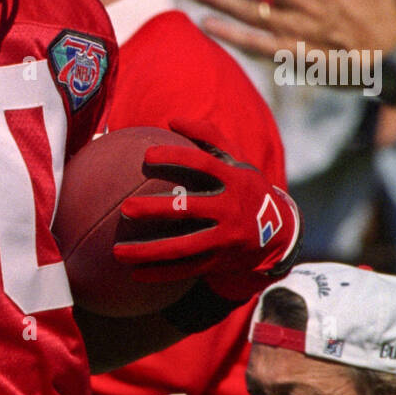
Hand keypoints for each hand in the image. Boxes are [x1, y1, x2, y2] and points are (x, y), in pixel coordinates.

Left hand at [113, 117, 299, 298]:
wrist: (278, 234)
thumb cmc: (244, 190)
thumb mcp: (236, 162)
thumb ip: (208, 138)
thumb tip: (172, 120)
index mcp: (234, 181)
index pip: (203, 165)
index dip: (176, 158)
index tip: (146, 156)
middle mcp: (231, 210)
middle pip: (189, 209)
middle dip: (155, 209)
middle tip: (124, 209)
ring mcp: (226, 239)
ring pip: (183, 247)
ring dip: (148, 251)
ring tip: (116, 252)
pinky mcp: (220, 262)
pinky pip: (186, 271)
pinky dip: (160, 273)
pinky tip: (134, 274)